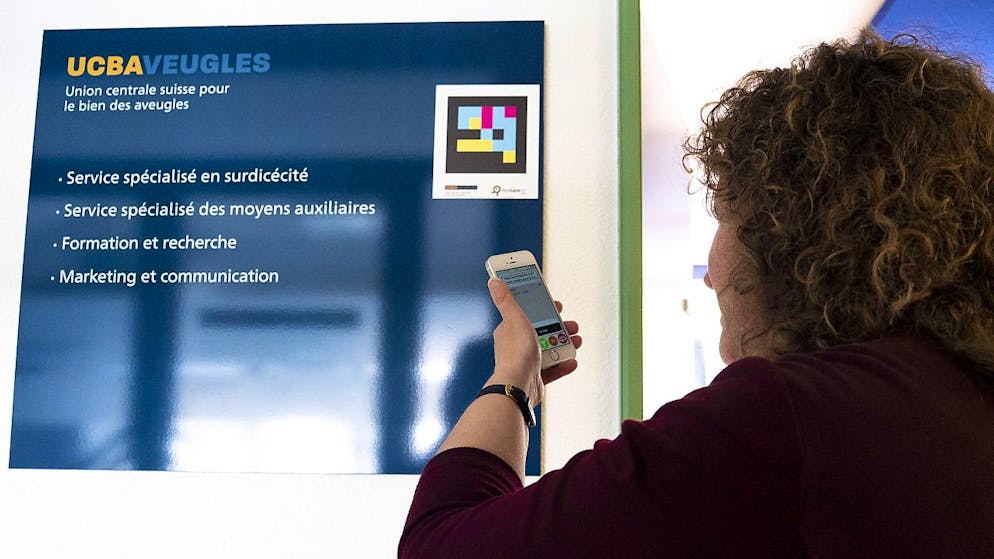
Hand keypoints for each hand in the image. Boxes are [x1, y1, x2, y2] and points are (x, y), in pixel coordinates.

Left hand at [486, 278, 581, 405]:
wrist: (518, 386)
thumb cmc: (515, 353)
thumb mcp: (515, 320)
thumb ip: (507, 301)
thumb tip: (494, 281)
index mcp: (510, 331)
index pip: (527, 315)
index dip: (543, 309)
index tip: (557, 306)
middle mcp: (516, 346)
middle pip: (542, 332)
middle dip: (559, 328)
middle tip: (572, 325)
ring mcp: (526, 362)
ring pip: (549, 350)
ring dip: (565, 345)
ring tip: (577, 341)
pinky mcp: (535, 378)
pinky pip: (552, 370)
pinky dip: (563, 365)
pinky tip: (572, 361)